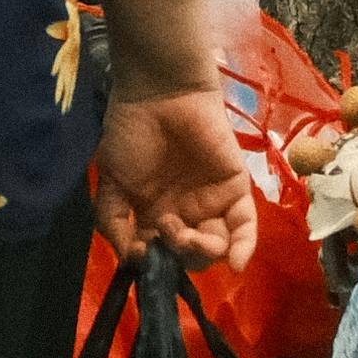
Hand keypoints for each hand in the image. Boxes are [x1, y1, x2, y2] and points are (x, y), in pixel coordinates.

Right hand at [93, 67, 259, 270]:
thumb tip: (132, 263)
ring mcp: (212, 202)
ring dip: (204, 252)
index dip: (155, 264)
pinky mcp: (236, 187)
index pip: (162, 255)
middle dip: (181, 256)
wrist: (159, 93)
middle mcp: (186, 213)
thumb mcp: (111, 183)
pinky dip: (244, 247)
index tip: (143, 255)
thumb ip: (114, 224)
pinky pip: (245, 225)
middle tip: (168, 236)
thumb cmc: (131, 133)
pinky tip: (236, 263)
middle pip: (192, 255)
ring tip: (189, 237)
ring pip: (218, 245)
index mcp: (155, 215)